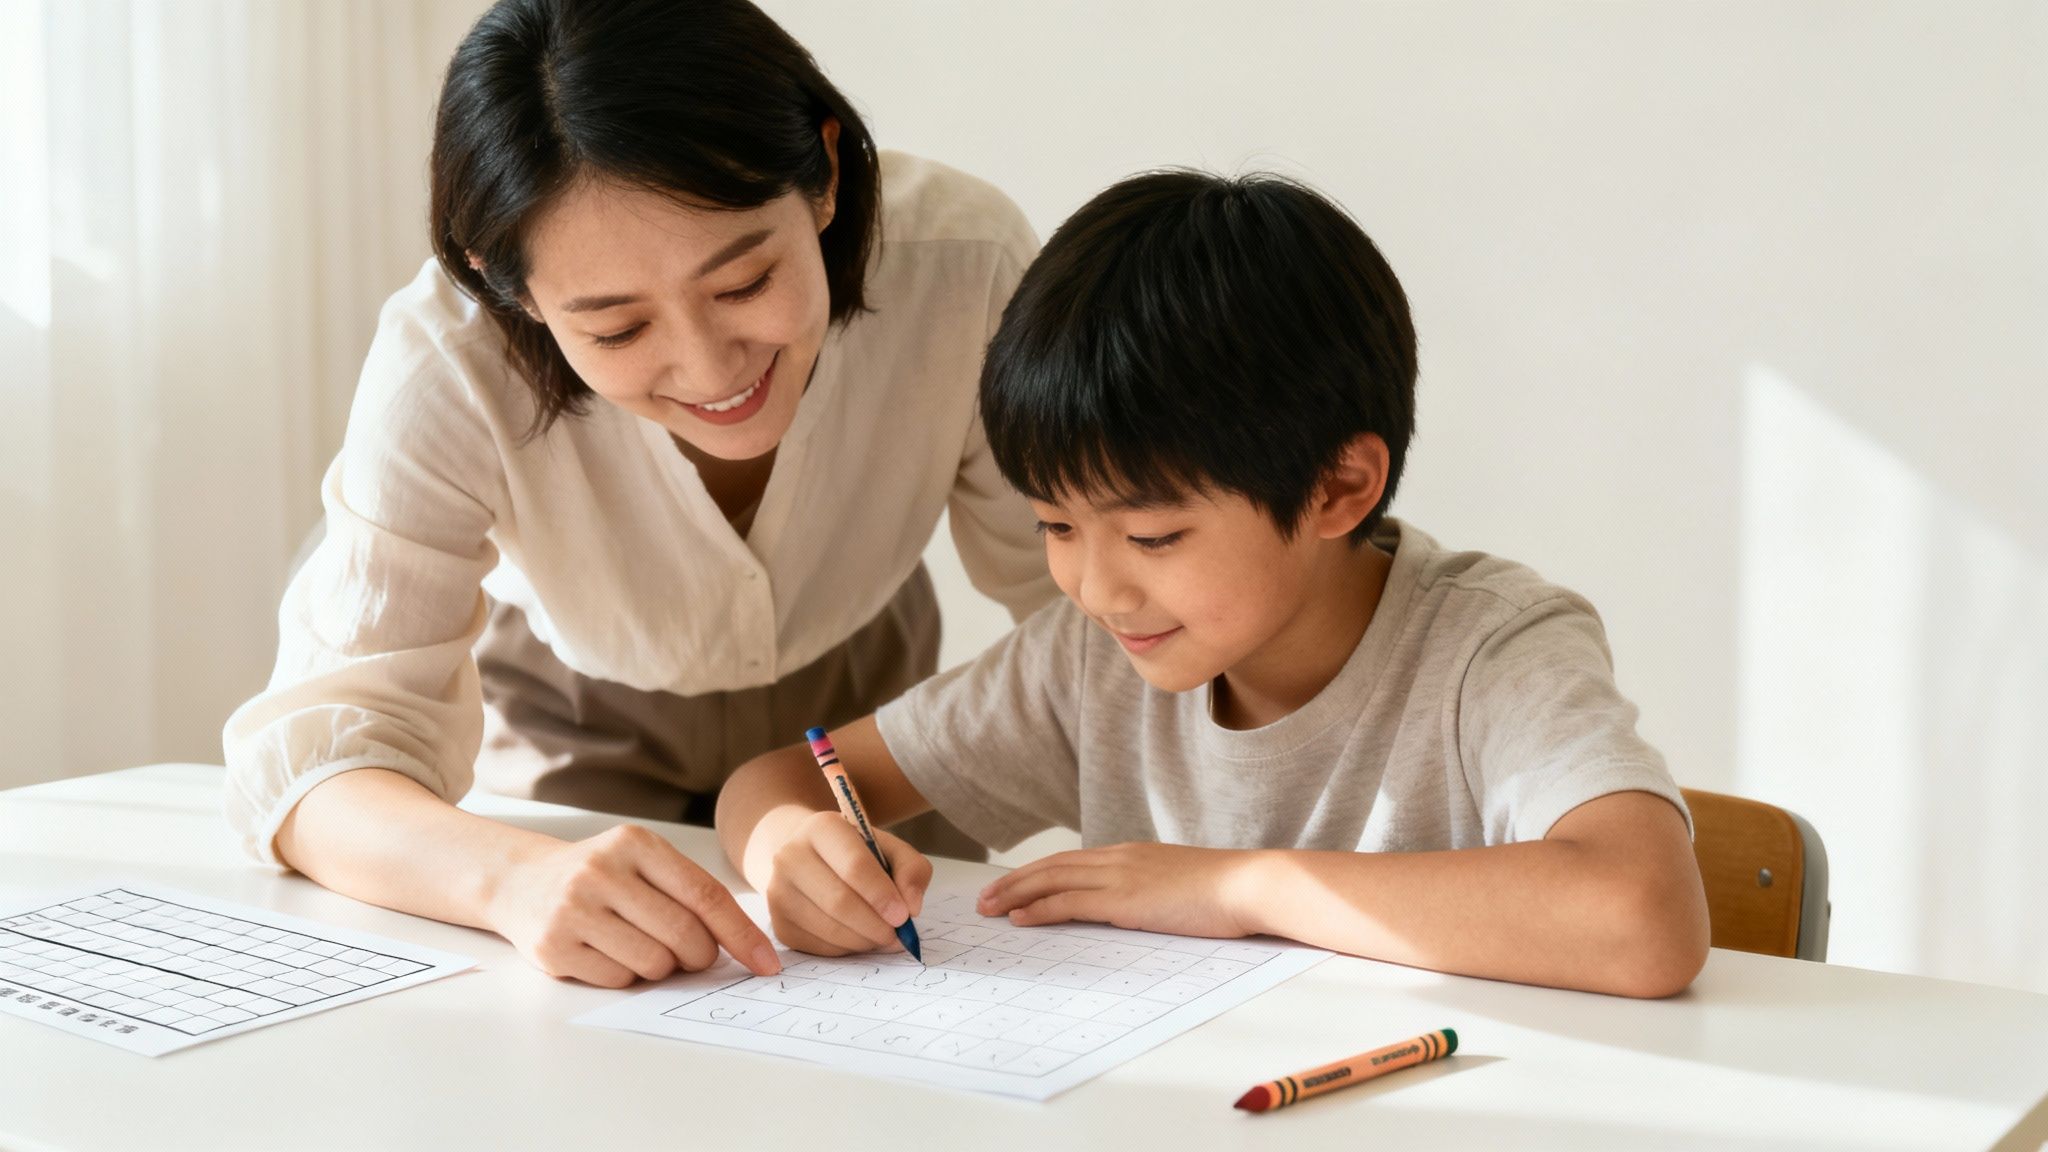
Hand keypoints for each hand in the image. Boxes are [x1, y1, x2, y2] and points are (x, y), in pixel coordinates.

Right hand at [486, 823, 780, 986]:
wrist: (522, 882)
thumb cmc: (602, 875)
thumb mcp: (644, 862)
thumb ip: (690, 891)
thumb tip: (746, 944)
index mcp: (635, 843)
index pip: (705, 895)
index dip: (741, 934)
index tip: (766, 963)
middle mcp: (602, 871)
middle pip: (684, 934)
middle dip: (700, 956)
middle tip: (693, 955)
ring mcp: (574, 909)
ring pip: (653, 963)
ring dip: (662, 967)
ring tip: (643, 946)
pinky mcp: (554, 946)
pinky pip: (620, 980)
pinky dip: (629, 976)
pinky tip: (611, 953)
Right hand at [762, 811, 930, 955]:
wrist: (807, 859)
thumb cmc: (855, 854)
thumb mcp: (889, 848)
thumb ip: (912, 870)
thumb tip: (911, 908)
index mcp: (821, 827)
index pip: (854, 866)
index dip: (882, 895)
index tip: (904, 915)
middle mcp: (790, 856)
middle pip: (839, 902)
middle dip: (876, 925)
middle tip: (898, 935)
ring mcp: (778, 892)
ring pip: (830, 929)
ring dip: (865, 941)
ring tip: (882, 935)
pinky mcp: (779, 925)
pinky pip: (820, 948)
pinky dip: (848, 950)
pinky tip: (859, 937)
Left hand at [976, 843, 1265, 937]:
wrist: (1249, 885)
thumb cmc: (1226, 892)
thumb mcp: (1180, 885)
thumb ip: (1153, 891)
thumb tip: (1141, 908)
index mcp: (1132, 854)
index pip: (1071, 861)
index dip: (1037, 873)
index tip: (1012, 886)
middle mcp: (1119, 858)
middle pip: (1052, 867)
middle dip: (1014, 882)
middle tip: (983, 898)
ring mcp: (1120, 876)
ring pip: (1052, 881)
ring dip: (1015, 895)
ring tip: (988, 909)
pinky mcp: (1125, 899)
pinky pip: (1070, 902)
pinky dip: (1040, 909)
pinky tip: (1019, 919)